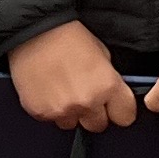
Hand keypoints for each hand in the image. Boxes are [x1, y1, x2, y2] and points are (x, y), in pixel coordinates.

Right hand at [9, 19, 136, 132]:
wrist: (33, 32)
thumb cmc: (68, 37)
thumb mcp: (102, 53)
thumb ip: (109, 80)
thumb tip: (111, 96)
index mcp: (107, 86)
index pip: (125, 117)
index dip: (120, 110)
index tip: (115, 106)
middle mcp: (86, 102)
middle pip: (98, 125)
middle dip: (94, 113)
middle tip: (85, 95)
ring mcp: (62, 110)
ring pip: (73, 124)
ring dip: (71, 112)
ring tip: (63, 90)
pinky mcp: (40, 112)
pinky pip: (52, 119)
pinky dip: (51, 108)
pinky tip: (49, 89)